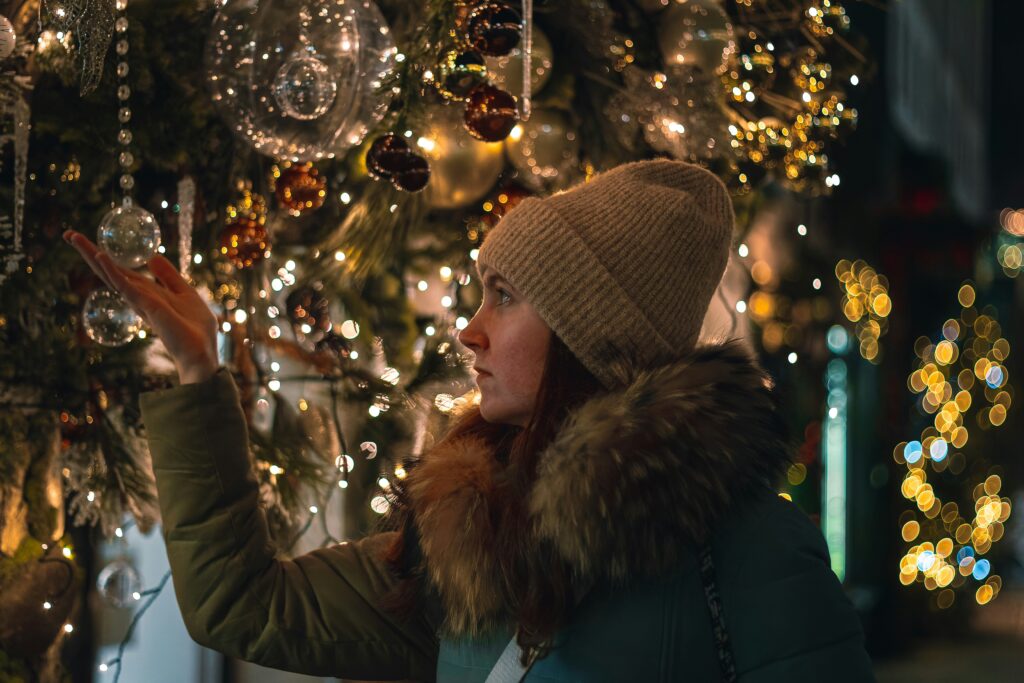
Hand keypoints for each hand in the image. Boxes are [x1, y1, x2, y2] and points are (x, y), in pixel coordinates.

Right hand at [64, 229, 219, 384]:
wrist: (201, 351)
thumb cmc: (195, 328)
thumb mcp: (184, 292)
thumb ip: (169, 277)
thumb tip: (152, 257)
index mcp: (147, 294)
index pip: (123, 272)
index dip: (107, 258)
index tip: (93, 243)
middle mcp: (138, 297)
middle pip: (110, 272)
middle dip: (90, 253)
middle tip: (69, 234)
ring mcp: (140, 301)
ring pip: (111, 275)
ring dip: (93, 256)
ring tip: (74, 237)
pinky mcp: (146, 306)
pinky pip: (125, 286)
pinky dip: (112, 271)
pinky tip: (100, 256)